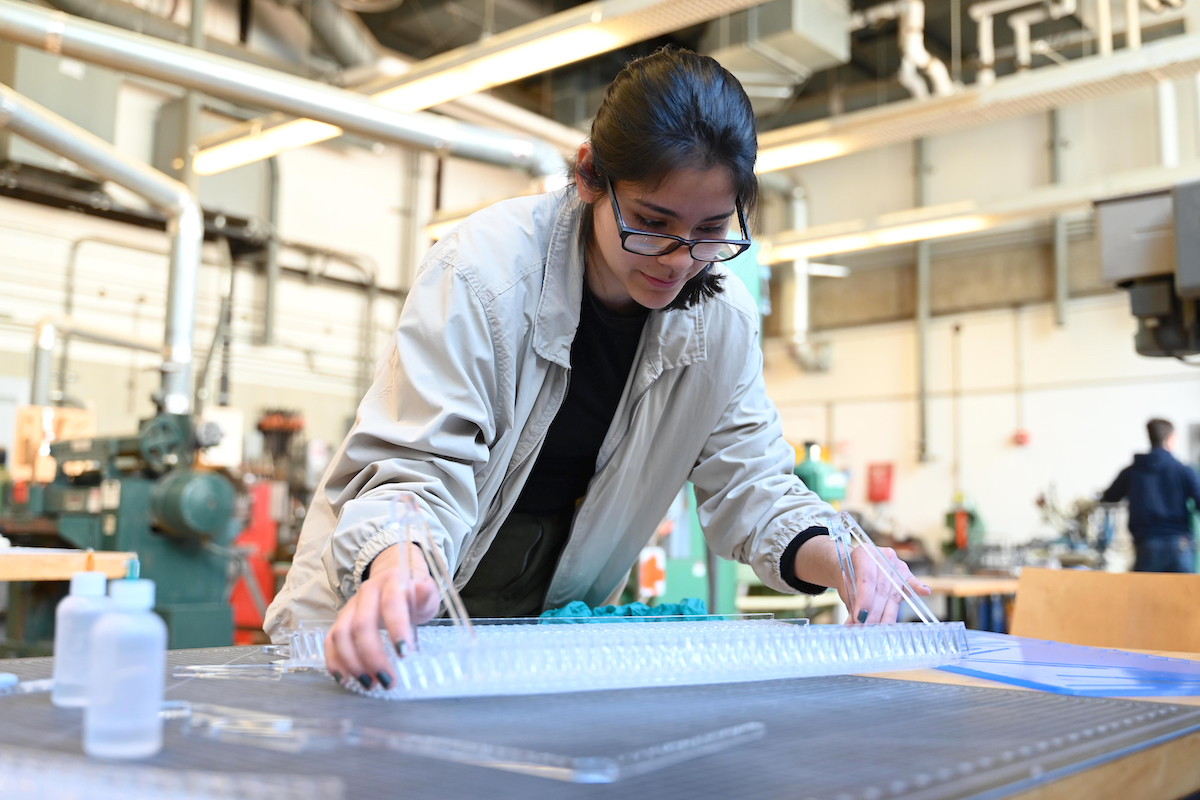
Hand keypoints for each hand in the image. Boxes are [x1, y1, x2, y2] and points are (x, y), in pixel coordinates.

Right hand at [323, 543, 439, 689]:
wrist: (393, 580)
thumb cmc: (413, 593)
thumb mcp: (427, 593)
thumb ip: (426, 594)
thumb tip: (421, 589)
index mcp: (391, 583)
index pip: (391, 604)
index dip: (396, 628)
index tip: (403, 654)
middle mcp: (367, 593)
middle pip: (362, 625)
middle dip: (373, 656)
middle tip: (387, 681)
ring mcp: (351, 606)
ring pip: (341, 634)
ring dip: (353, 663)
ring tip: (369, 684)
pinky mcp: (340, 619)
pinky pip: (330, 640)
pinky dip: (334, 661)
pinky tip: (345, 679)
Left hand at [838, 544, 930, 624]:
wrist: (854, 562)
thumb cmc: (849, 575)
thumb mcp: (845, 585)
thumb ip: (851, 601)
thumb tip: (855, 623)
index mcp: (864, 553)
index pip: (867, 579)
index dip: (864, 600)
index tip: (860, 618)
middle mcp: (883, 556)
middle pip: (882, 589)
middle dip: (874, 613)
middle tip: (866, 629)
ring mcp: (897, 564)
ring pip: (894, 594)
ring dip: (886, 615)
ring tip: (876, 629)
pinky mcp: (907, 574)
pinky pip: (912, 583)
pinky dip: (918, 588)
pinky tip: (925, 591)